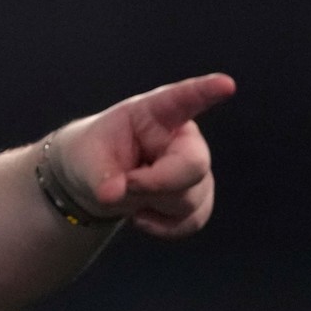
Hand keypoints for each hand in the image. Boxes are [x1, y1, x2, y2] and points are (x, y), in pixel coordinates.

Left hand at [52, 73, 236, 237]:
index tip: (225, 85)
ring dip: (152, 204)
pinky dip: (163, 226)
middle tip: (124, 185)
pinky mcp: (198, 197)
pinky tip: (142, 215)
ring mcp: (194, 168)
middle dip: (158, 184)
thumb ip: (99, 177)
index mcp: (154, 114)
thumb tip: (113, 196)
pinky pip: (193, 219)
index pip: (182, 100)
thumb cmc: (93, 156)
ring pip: (191, 198)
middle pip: (194, 165)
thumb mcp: (85, 160)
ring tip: (129, 191)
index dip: (204, 92)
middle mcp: (183, 138)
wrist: (96, 181)